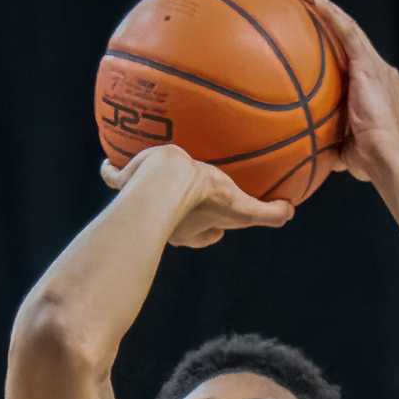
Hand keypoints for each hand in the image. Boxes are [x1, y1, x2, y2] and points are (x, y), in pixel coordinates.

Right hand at [100, 144, 292, 247]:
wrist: (165, 182)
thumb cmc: (204, 197)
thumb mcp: (242, 207)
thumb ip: (268, 214)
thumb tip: (292, 212)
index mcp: (192, 229)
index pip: (207, 234)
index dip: (214, 230)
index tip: (219, 223)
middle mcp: (166, 221)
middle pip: (176, 218)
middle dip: (181, 211)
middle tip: (188, 195)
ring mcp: (142, 202)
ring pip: (143, 198)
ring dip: (145, 191)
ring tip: (146, 176)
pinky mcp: (126, 183)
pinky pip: (115, 178)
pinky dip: (111, 173)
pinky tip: (107, 164)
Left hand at [297, 0, 398, 180]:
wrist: (383, 155)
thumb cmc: (366, 161)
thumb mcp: (343, 150)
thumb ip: (329, 144)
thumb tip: (308, 152)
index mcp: (374, 88)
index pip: (351, 59)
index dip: (334, 44)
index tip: (315, 36)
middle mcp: (378, 70)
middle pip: (350, 36)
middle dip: (328, 17)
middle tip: (306, 2)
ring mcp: (375, 65)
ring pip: (348, 27)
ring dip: (326, 7)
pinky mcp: (369, 64)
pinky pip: (347, 30)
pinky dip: (329, 13)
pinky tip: (312, 0)